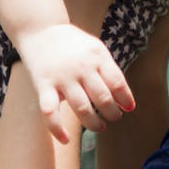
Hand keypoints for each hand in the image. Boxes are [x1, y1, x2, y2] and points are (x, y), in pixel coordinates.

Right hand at [14, 23, 134, 141]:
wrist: (40, 29)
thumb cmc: (72, 44)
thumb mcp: (95, 48)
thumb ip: (109, 70)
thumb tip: (126, 100)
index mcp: (97, 56)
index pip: (117, 82)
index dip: (125, 99)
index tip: (128, 108)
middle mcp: (81, 67)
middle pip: (103, 98)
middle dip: (112, 113)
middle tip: (114, 117)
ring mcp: (62, 77)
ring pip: (82, 108)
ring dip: (94, 123)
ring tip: (99, 126)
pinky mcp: (43, 85)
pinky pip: (50, 112)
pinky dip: (57, 129)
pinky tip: (66, 139)